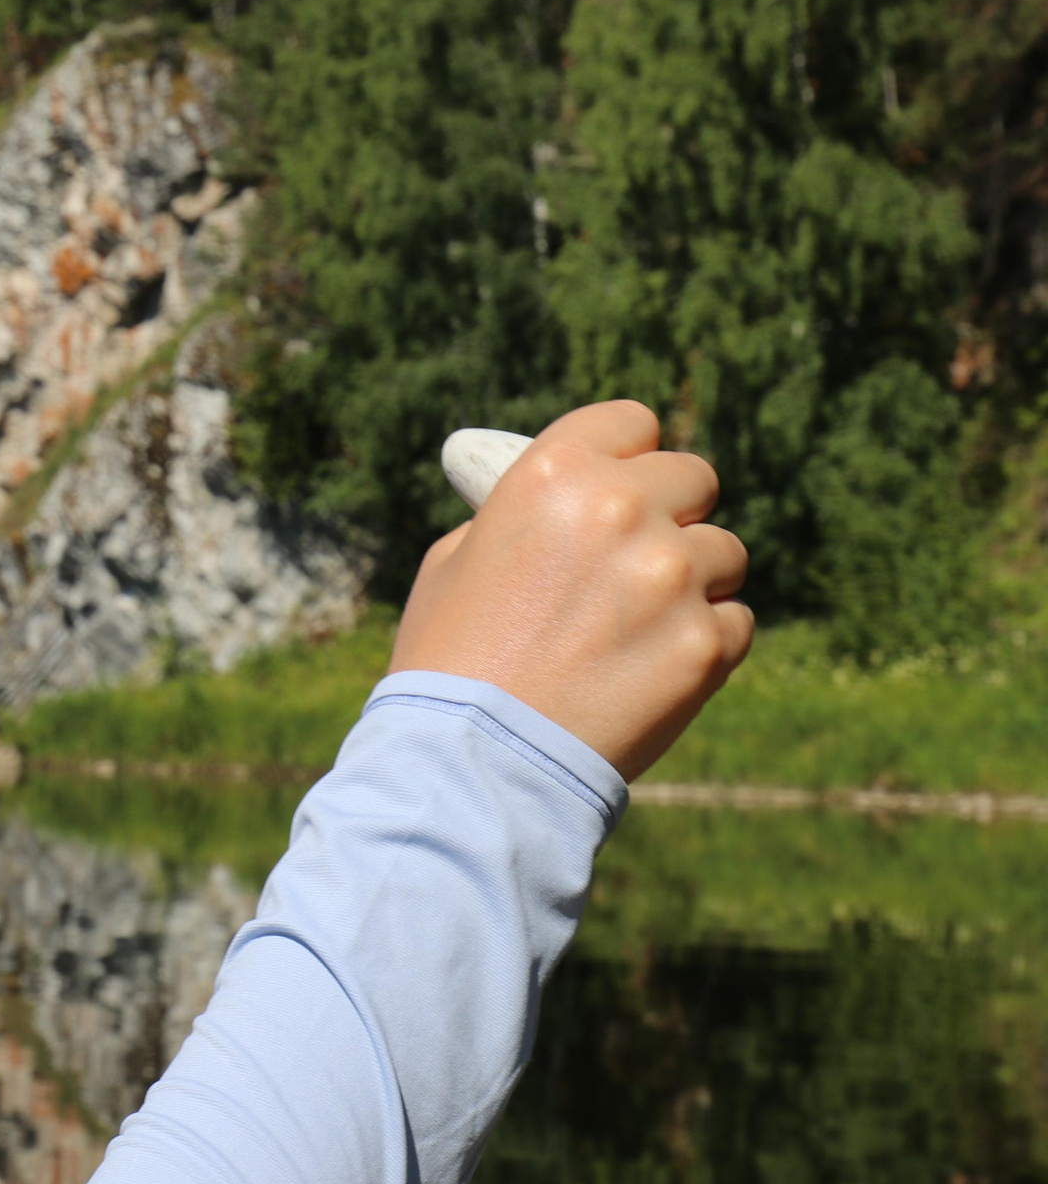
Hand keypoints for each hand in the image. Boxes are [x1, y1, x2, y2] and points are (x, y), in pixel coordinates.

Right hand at [389, 401, 752, 780]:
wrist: (474, 761)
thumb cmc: (450, 660)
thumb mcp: (457, 559)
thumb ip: (524, 515)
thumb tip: (570, 498)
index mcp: (553, 473)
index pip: (632, 422)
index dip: (627, 456)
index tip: (623, 485)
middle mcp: (620, 508)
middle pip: (694, 479)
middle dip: (671, 516)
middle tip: (633, 566)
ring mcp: (671, 575)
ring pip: (723, 554)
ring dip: (692, 583)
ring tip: (634, 632)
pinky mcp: (706, 642)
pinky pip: (734, 622)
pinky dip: (703, 644)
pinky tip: (649, 671)